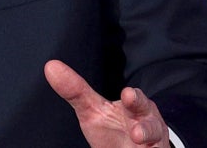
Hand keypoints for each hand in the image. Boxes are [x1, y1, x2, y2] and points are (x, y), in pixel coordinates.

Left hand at [44, 60, 170, 147]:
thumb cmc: (114, 127)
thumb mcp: (93, 110)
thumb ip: (75, 91)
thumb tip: (51, 66)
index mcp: (135, 107)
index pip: (135, 100)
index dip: (133, 98)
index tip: (127, 95)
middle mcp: (149, 124)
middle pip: (152, 123)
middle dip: (146, 124)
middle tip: (136, 129)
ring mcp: (154, 143)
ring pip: (156, 141)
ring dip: (147, 139)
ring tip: (137, 137)